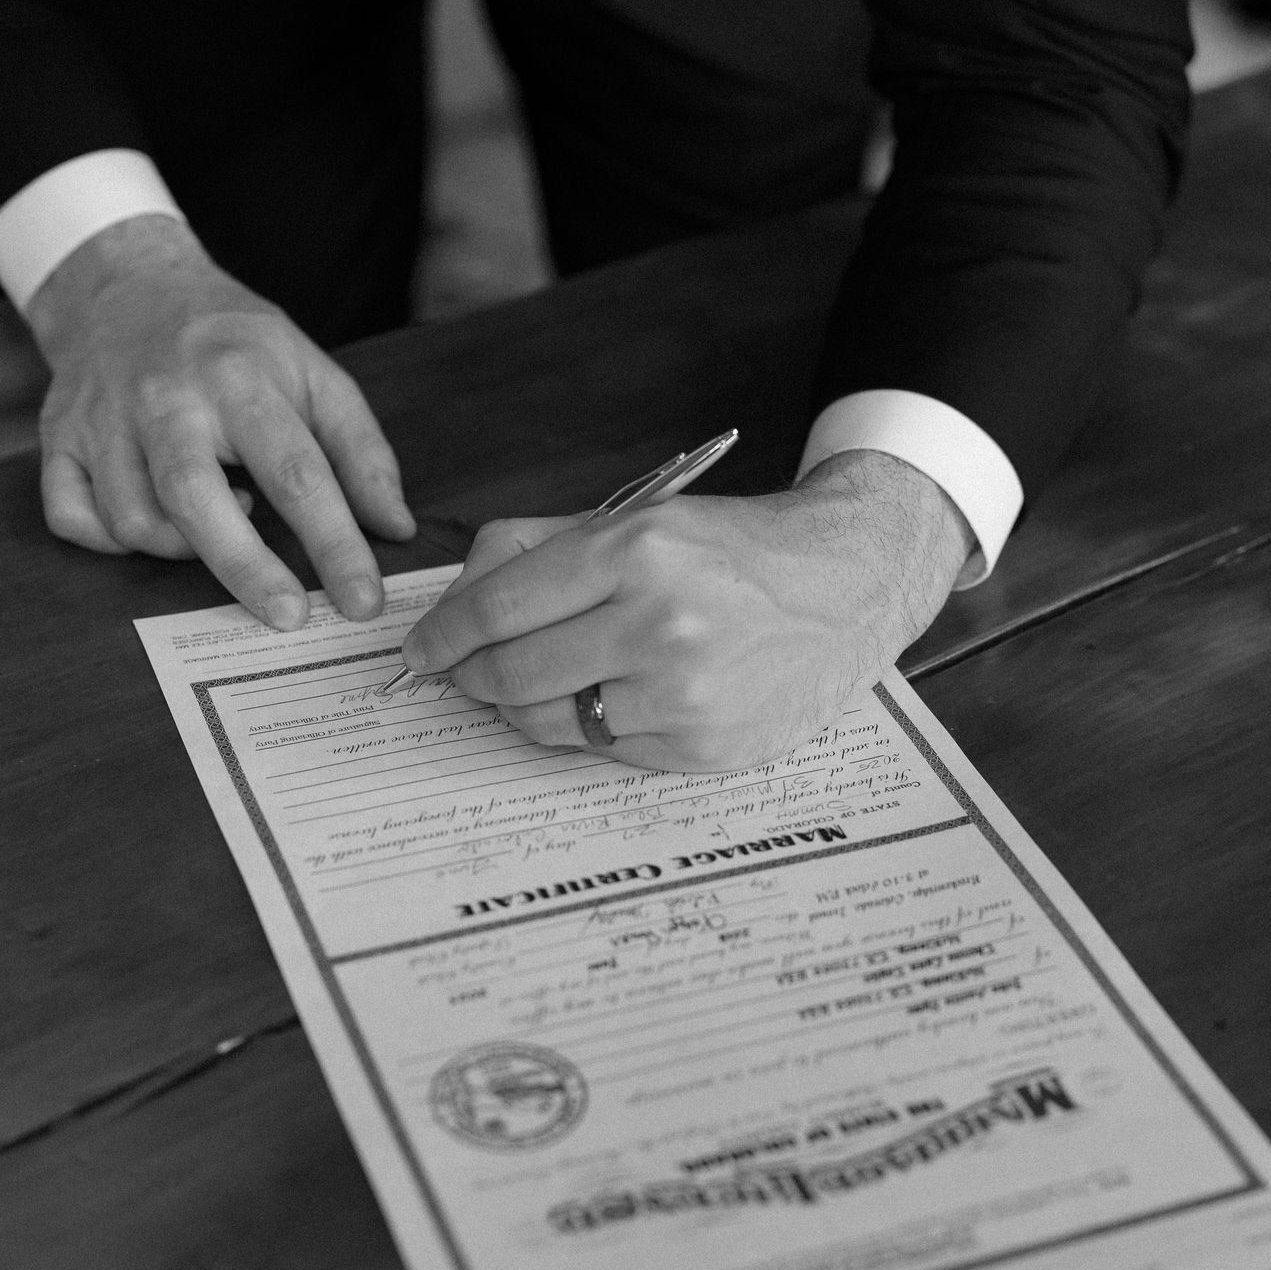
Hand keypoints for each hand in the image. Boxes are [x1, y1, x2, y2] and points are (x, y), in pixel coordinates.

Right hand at [25, 214, 414, 626]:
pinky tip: (154, 526)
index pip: (297, 474)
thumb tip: (395, 529)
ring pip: (132, 519)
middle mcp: (164, 397)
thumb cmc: (235, 344)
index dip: (335, 546)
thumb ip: (361, 451)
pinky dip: (110, 542)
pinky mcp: (57, 436)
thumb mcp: (313, 372)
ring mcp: (102, 418)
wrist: (128, 286)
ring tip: (224, 522)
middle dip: (247, 569)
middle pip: (198, 500)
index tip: (362, 603)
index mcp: (240, 377)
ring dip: (181, 549)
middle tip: (291, 617)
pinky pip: (72, 517)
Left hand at [401, 450, 972, 771]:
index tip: (421, 650)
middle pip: (509, 674)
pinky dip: (589, 729)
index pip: (496, 608)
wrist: (849, 585)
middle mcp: (659, 623)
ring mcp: (684, 694)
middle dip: (471, 677)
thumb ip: (537, 549)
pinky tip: (611, 699)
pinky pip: (603, 751)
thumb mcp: (640, 519)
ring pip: (546, 722)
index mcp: (636, 551)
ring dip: (520, 708)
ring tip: (534, 685)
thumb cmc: (733, 551)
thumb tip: (454, 603)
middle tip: (465, 674)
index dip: (442, 635)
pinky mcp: (703, 747)